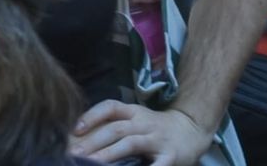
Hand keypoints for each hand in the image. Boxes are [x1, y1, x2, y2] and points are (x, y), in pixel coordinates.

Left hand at [71, 101, 213, 165]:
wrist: (192, 130)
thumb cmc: (155, 129)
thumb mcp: (137, 120)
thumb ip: (115, 127)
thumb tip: (81, 139)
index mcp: (134, 113)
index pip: (111, 107)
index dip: (92, 115)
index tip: (75, 128)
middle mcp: (144, 123)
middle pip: (116, 128)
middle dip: (93, 141)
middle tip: (74, 153)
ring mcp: (157, 139)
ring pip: (130, 143)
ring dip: (109, 154)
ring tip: (92, 163)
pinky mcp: (170, 156)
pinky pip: (156, 165)